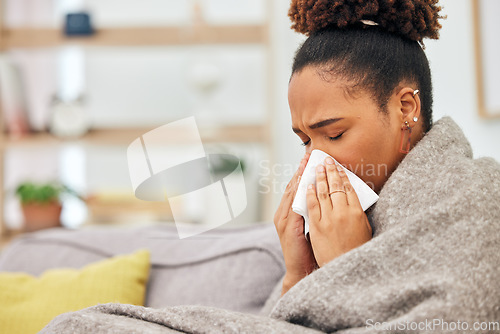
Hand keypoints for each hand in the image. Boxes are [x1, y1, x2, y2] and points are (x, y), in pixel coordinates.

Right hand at [273, 152, 317, 294]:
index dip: (302, 173)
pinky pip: (294, 205)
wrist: (304, 271)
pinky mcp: (288, 227)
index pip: (296, 188)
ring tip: (307, 163)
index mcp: (288, 213)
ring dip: (300, 177)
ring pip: (292, 193)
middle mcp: (283, 214)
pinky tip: (307, 183)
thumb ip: (315, 212)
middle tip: (309, 155)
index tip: (310, 159)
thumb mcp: (312, 227)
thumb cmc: (311, 250)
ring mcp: (283, 220)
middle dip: (300, 170)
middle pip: (292, 186)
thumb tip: (327, 197)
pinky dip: (300, 193)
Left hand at [307, 157, 372, 266]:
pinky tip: (307, 185)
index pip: (348, 188)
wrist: (340, 269)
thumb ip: (357, 213)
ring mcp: (328, 219)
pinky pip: (311, 206)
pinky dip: (309, 194)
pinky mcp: (316, 226)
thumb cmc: (355, 251)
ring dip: (318, 178)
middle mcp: (342, 213)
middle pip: (334, 186)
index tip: (338, 166)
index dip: (343, 175)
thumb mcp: (363, 230)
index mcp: (356, 213)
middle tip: (326, 160)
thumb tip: (352, 198)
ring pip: (322, 193)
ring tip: (316, 167)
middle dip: (330, 171)